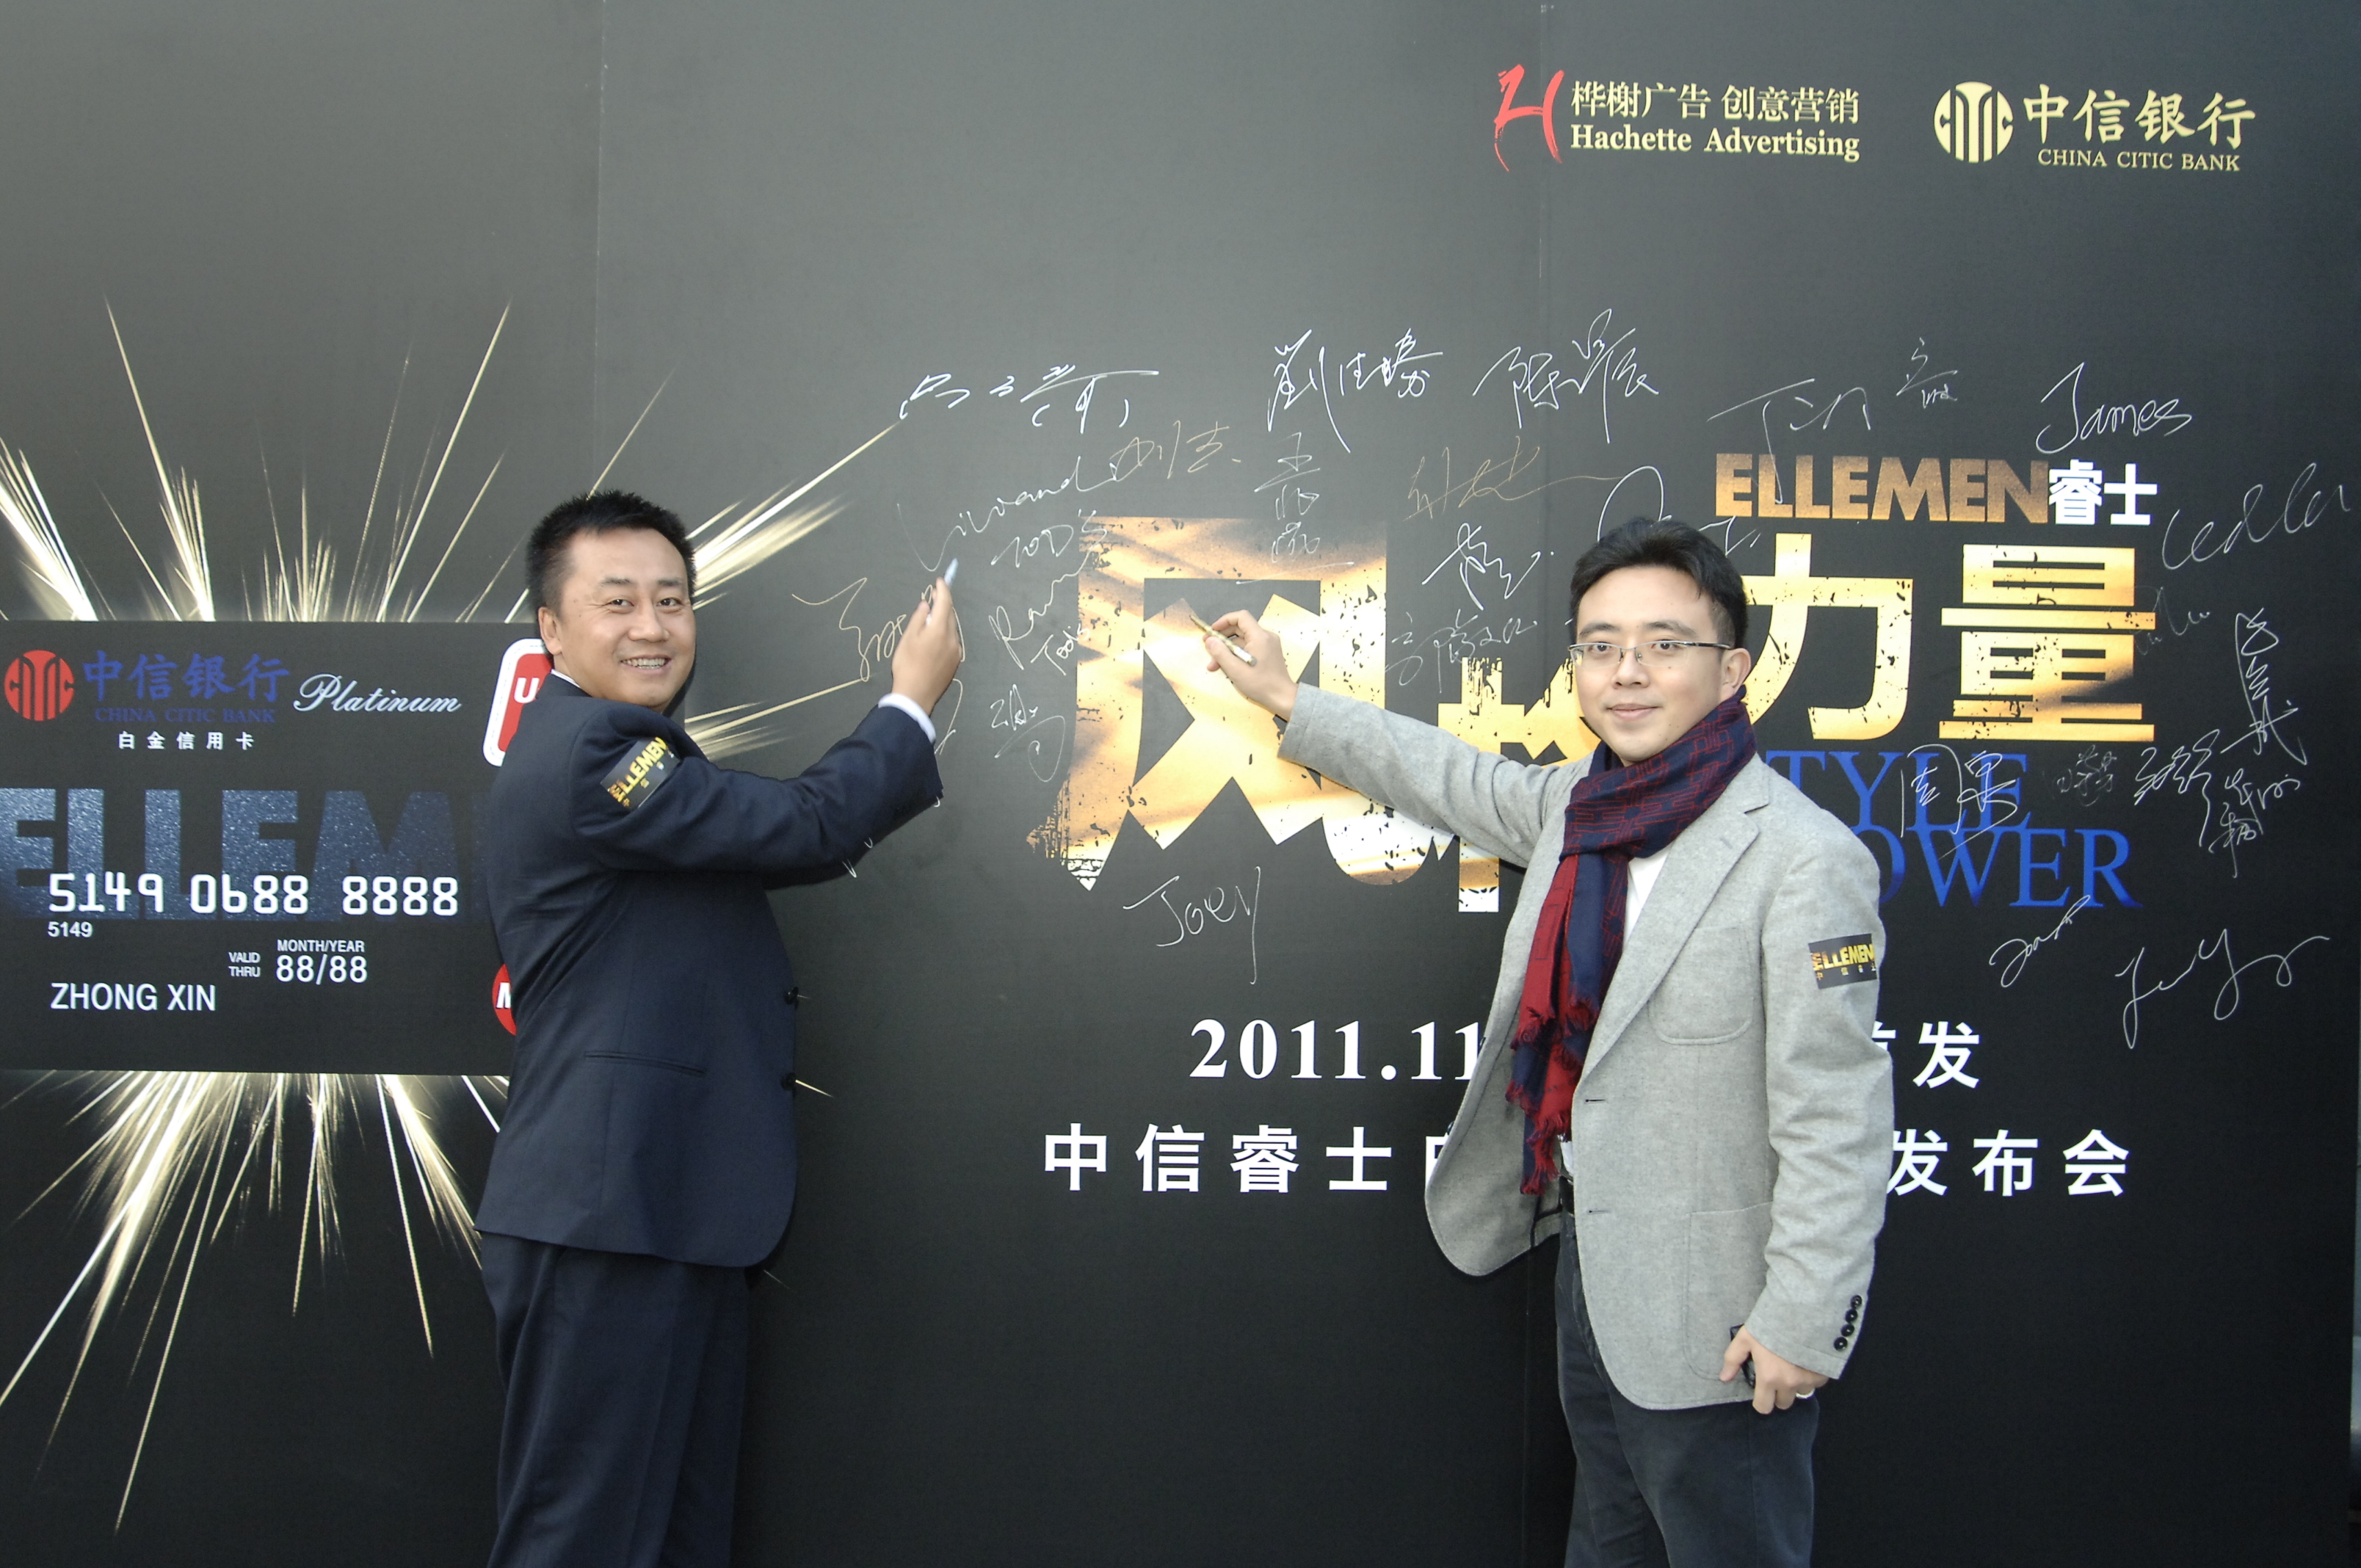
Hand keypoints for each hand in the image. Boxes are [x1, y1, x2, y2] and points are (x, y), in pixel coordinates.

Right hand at [891, 577, 962, 711]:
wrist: (916, 696)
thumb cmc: (907, 665)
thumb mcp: (908, 638)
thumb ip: (919, 619)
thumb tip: (927, 605)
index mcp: (939, 630)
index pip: (945, 603)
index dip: (943, 589)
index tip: (940, 580)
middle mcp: (952, 638)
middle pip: (950, 614)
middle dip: (943, 603)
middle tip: (934, 595)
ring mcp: (956, 651)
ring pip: (952, 628)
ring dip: (944, 619)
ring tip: (931, 618)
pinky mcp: (956, 662)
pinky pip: (952, 640)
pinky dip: (945, 633)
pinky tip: (935, 637)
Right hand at [1200, 608, 1297, 719]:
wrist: (1282, 697)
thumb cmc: (1261, 684)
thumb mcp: (1235, 670)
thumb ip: (1220, 653)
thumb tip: (1210, 640)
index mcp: (1260, 637)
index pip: (1241, 617)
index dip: (1224, 621)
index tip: (1213, 631)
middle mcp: (1266, 637)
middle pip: (1240, 628)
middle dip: (1223, 637)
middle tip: (1209, 646)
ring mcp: (1268, 645)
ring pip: (1243, 640)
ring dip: (1228, 650)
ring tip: (1214, 664)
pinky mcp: (1267, 653)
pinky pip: (1249, 647)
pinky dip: (1237, 654)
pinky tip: (1227, 666)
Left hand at [1719, 1326, 1827, 1414]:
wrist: (1801, 1313)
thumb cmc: (1770, 1325)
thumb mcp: (1745, 1338)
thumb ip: (1733, 1359)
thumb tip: (1724, 1378)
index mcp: (1769, 1378)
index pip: (1764, 1407)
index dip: (1761, 1402)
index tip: (1761, 1392)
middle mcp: (1789, 1384)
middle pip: (1783, 1404)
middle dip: (1778, 1394)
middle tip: (1776, 1377)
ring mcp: (1807, 1380)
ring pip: (1800, 1393)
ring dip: (1795, 1385)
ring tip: (1791, 1367)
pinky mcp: (1822, 1374)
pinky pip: (1816, 1383)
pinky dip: (1810, 1376)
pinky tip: (1805, 1362)